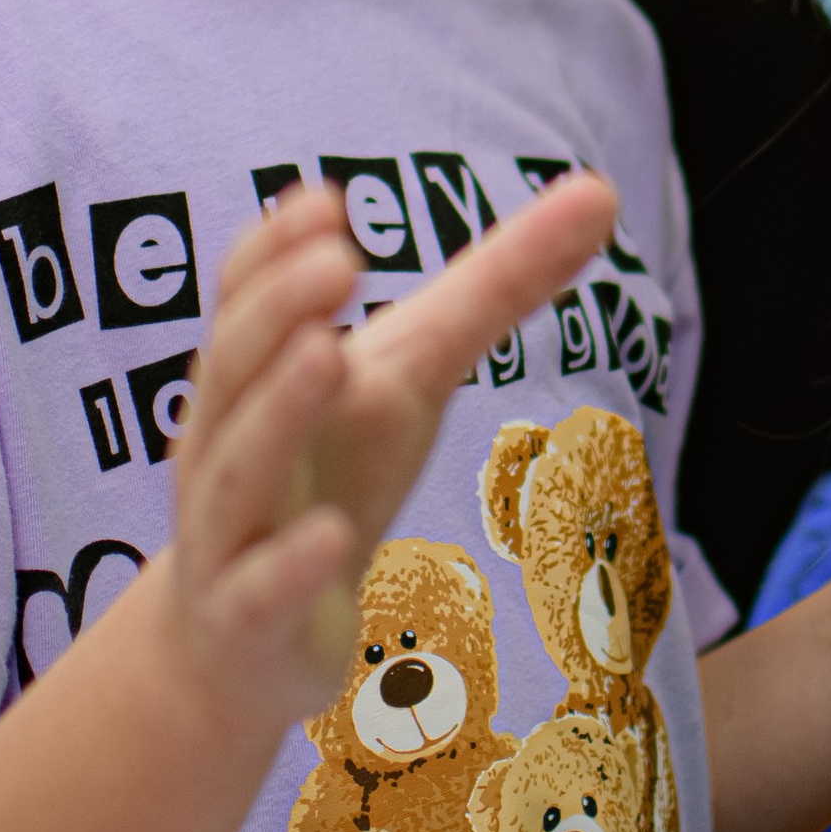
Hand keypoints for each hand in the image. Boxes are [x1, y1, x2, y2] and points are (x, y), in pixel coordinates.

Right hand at [166, 172, 617, 731]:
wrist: (248, 641)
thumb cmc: (334, 477)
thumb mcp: (415, 379)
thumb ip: (496, 288)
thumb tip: (601, 190)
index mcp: (257, 373)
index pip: (244, 297)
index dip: (273, 251)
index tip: (324, 200)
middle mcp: (229, 441)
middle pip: (234, 368)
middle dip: (276, 312)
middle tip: (336, 261)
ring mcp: (229, 535)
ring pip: (239, 470)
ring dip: (278, 412)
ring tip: (330, 356)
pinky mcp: (249, 623)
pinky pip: (257, 591)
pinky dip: (289, 564)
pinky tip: (334, 538)